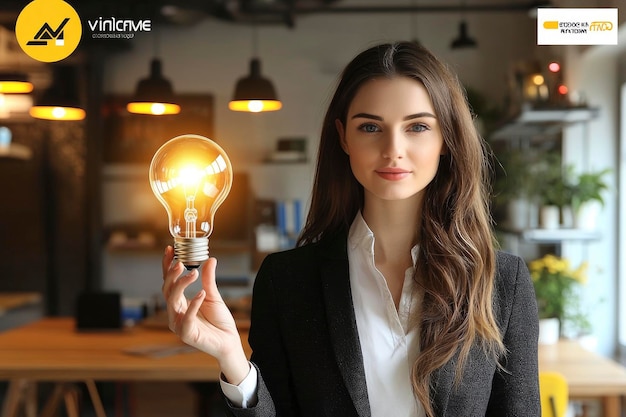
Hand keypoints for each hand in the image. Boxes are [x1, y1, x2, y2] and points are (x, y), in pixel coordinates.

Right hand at [161, 246, 249, 383]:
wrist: (229, 341)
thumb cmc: (219, 321)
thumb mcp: (214, 295)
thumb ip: (209, 279)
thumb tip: (210, 259)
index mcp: (179, 303)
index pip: (169, 282)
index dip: (167, 266)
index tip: (170, 250)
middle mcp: (175, 313)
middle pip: (167, 290)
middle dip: (171, 275)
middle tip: (180, 261)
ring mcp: (178, 324)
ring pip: (172, 301)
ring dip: (181, 285)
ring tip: (193, 273)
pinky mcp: (186, 334)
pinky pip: (186, 318)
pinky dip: (193, 304)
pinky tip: (201, 293)